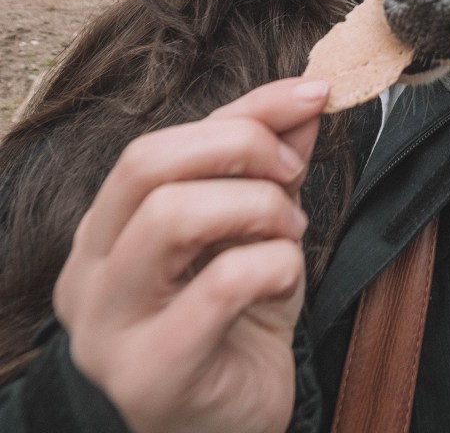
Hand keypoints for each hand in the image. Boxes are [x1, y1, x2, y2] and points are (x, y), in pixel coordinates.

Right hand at [53, 77, 328, 432]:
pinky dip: (274, 265)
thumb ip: (266, 165)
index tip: (313, 95)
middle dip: (241, 148)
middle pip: (146, 164)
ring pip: (172, 214)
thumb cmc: (235, 325)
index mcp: (105, 229)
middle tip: (291, 174)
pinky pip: (219, 285)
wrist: (227, 429)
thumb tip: (307, 98)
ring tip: (287, 234)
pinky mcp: (150, 373)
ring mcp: (109, 325)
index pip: (159, 144)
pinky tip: (286, 281)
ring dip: (257, 209)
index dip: (245, 109)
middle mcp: (90, 272)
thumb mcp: (251, 231)